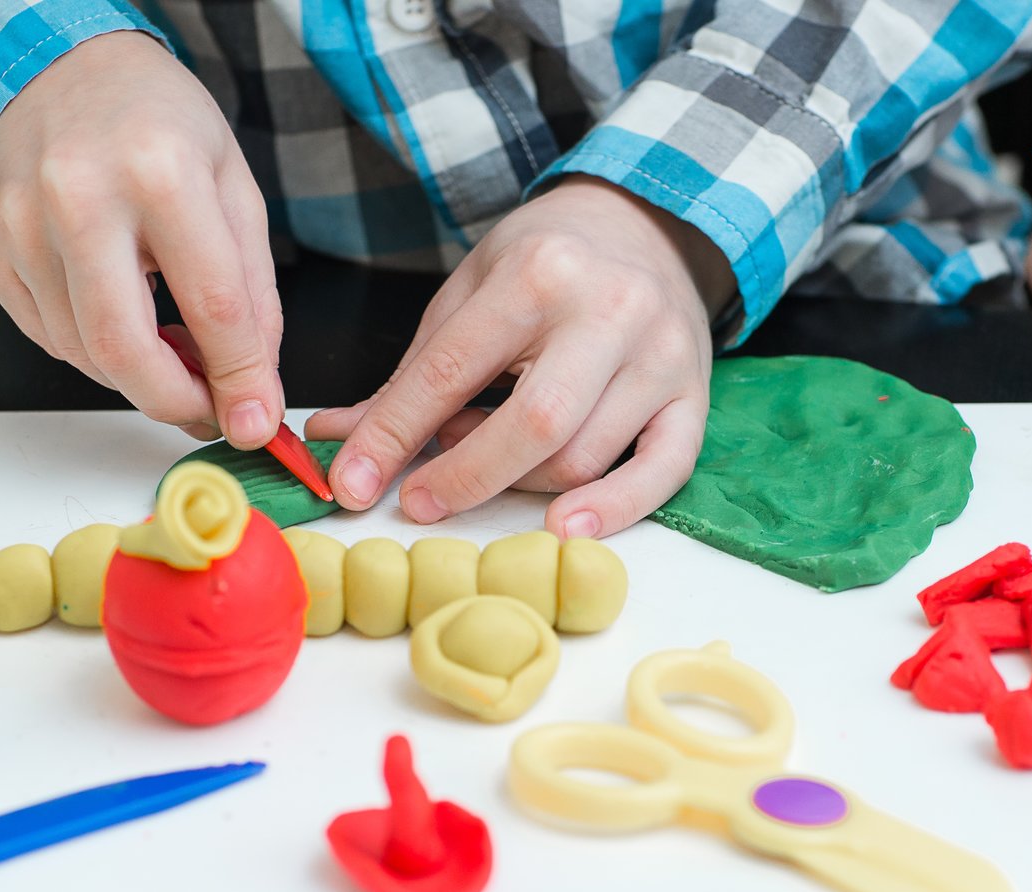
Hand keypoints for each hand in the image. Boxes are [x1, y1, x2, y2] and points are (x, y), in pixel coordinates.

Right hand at [0, 31, 282, 445]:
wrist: (58, 65)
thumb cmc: (153, 120)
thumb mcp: (232, 186)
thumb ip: (251, 293)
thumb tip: (252, 387)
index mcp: (159, 171)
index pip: (213, 307)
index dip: (240, 380)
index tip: (256, 422)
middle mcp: (79, 196)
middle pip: (125, 351)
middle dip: (175, 403)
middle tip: (207, 410)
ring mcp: (22, 224)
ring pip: (83, 354)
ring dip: (137, 375)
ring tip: (170, 345)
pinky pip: (47, 337)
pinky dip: (92, 350)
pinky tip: (120, 313)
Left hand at [306, 177, 729, 537]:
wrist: (646, 224)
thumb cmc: (546, 263)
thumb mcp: (470, 293)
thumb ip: (412, 374)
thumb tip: (336, 442)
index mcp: (540, 271)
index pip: (453, 371)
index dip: (394, 435)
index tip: (353, 483)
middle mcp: (610, 311)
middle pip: (533, 426)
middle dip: (463, 477)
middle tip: (418, 502)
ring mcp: (661, 357)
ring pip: (583, 458)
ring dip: (520, 484)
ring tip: (488, 462)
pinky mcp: (695, 396)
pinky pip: (663, 472)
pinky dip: (616, 509)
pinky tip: (568, 527)